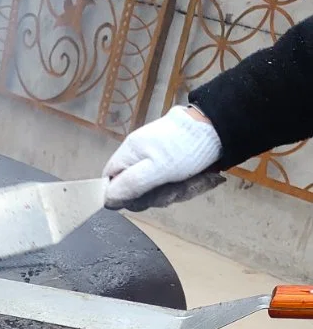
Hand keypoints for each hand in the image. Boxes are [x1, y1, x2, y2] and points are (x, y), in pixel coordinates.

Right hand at [103, 106, 221, 205]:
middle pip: (134, 191)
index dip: (121, 195)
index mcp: (129, 154)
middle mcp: (139, 158)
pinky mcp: (172, 165)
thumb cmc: (186, 147)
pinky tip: (199, 179)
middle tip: (173, 190)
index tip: (140, 198)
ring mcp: (156, 162)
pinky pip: (172, 185)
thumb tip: (106, 199)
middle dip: (157, 196)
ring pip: (156, 191)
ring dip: (176, 192)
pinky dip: (186, 186)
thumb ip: (129, 185)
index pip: (109, 182)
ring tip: (192, 181)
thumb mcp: (155, 170)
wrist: (221, 128)